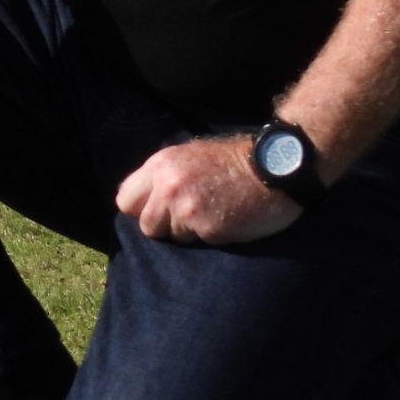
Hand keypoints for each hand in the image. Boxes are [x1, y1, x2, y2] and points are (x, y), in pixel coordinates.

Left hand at [114, 136, 305, 246]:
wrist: (275, 167)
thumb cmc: (234, 162)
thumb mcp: (189, 156)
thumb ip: (162, 177)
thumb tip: (141, 201)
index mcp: (160, 165)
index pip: (125, 200)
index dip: (141, 210)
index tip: (159, 211)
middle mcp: (168, 185)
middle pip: (146, 226)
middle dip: (165, 227)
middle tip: (191, 217)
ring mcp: (186, 207)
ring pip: (172, 238)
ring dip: (190, 233)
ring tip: (214, 213)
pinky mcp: (207, 227)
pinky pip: (199, 243)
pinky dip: (212, 236)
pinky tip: (228, 220)